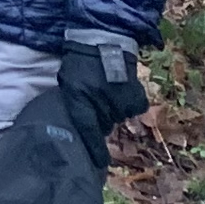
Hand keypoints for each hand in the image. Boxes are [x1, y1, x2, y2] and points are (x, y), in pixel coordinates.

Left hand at [57, 33, 148, 159]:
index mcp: (79, 99)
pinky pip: (133, 108)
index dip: (93, 149)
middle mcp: (101, 104)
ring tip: (107, 89)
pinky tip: (121, 88)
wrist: (104, 40)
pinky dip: (128, 102)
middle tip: (97, 100)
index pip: (86, 130)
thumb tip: (79, 127)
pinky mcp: (136, 98)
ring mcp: (120, 102)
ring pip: (118, 116)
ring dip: (113, 108)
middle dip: (100, 118)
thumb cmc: (80, 64)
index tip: (98, 163)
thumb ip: (74, 104)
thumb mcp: (68, 84)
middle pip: (103, 124)